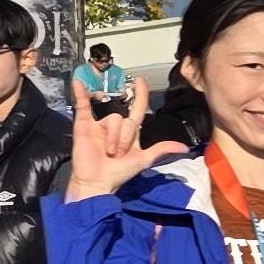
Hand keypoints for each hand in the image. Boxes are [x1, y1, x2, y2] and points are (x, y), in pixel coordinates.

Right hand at [66, 82, 183, 200]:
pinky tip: (78, 83)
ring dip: (113, 137)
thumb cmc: (120, 172)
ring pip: (113, 119)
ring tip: (108, 152)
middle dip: (126, 137)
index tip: (139, 81)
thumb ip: (162, 149)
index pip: (137, 108)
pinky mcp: (84, 126)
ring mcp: (99, 124)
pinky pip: (83, 106)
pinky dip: (80, 94)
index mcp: (130, 132)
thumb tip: (184, 147)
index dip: (140, 95)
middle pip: (127, 119)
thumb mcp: (144, 159)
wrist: (98, 181)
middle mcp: (115, 126)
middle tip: (119, 154)